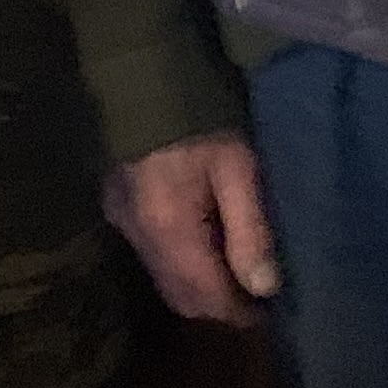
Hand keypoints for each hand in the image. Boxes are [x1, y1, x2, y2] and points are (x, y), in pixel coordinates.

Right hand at [107, 131, 281, 326]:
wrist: (143, 76)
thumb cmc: (201, 120)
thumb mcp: (238, 168)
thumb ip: (250, 230)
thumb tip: (264, 287)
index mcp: (170, 229)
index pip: (206, 296)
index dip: (239, 311)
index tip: (270, 312)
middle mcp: (139, 237)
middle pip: (181, 298)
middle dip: (218, 305)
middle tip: (255, 296)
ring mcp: (123, 223)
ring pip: (164, 280)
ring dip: (198, 287)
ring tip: (234, 272)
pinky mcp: (117, 209)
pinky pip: (151, 257)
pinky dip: (180, 264)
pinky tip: (204, 244)